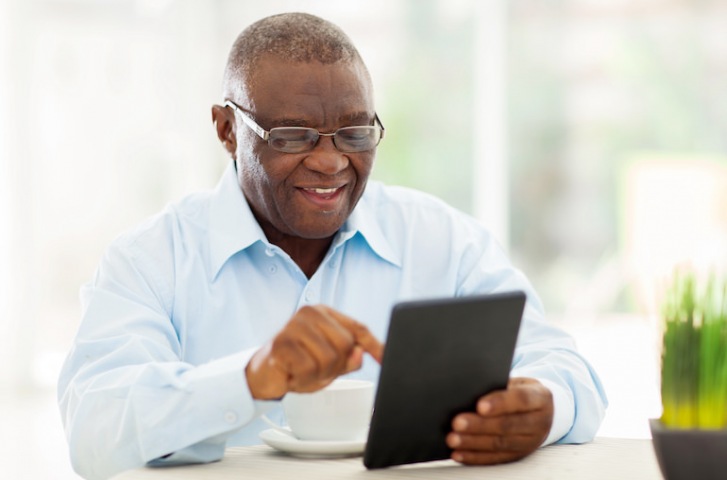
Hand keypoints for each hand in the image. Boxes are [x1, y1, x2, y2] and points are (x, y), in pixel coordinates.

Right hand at [245, 304, 383, 399]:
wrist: (262, 375)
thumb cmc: (297, 364)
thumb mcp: (330, 364)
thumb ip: (348, 359)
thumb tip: (360, 353)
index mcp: (325, 314)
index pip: (358, 328)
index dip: (375, 345)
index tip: (388, 358)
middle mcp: (310, 313)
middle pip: (346, 345)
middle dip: (335, 367)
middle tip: (315, 369)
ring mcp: (294, 325)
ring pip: (329, 358)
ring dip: (317, 375)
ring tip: (302, 371)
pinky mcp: (282, 342)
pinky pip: (309, 368)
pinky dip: (303, 379)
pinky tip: (292, 373)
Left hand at [446, 377, 553, 464]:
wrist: (543, 410)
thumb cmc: (520, 391)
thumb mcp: (517, 382)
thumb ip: (498, 385)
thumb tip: (469, 390)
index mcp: (540, 398)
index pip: (520, 400)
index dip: (500, 403)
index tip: (479, 405)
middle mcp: (539, 422)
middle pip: (507, 425)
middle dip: (480, 425)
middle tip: (457, 423)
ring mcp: (530, 442)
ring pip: (500, 444)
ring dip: (473, 443)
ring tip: (453, 439)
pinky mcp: (519, 455)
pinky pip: (496, 459)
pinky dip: (475, 457)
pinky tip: (459, 453)